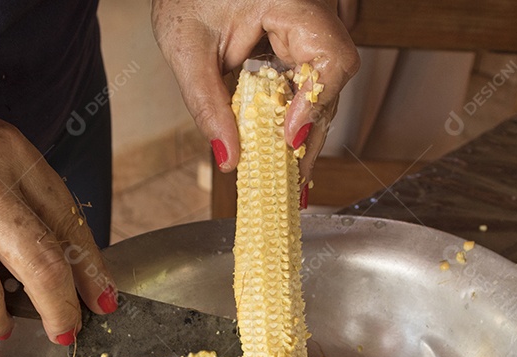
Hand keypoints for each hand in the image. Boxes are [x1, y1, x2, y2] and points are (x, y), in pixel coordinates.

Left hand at [152, 0, 359, 182]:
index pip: (330, 57)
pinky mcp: (299, 40)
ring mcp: (309, 26)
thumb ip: (206, 104)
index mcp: (292, 2)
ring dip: (304, 127)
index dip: (315, 103)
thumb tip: (229, 157)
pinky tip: (285, 144)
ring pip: (323, 86)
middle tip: (293, 179)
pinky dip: (295, 112)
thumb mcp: (187, 48)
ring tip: (290, 174)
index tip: (289, 137)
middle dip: (310, 132)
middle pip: (330, 81)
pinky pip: (307, 81)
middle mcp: (311, 13)